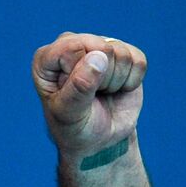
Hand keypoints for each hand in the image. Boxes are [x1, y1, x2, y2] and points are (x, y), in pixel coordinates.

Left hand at [32, 33, 147, 159]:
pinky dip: (132, 82)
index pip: (73, 48)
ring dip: (116, 82)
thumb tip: (99, 57)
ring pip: (121, 54)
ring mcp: (98, 46)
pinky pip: (138, 61)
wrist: (98, 141)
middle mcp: (71, 45)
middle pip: (102, 48)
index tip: (75, 96)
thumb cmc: (76, 128)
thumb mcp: (70, 114)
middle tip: (91, 97)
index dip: (81, 75)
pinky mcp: (122, 52)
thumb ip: (79, 87)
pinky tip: (117, 89)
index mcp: (46, 59)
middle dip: (102, 79)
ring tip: (102, 94)